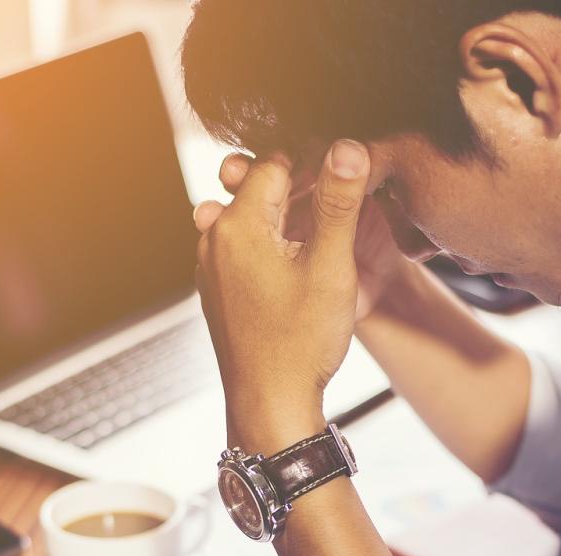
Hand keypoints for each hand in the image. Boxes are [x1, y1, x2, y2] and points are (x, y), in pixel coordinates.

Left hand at [202, 151, 409, 322]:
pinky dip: (272, 243)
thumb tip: (348, 146)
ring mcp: (212, 266)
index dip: (315, 162)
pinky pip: (245, 247)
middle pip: (260, 189)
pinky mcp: (219, 289)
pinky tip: (301, 259)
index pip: (276, 163)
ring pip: (253, 218)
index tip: (346, 172)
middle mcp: (214, 239)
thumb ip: (338, 202)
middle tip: (341, 196)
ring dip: (287, 216)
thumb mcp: (330, 266)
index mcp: (238, 225)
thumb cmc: (301, 341)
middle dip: (300, 186)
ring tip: (326, 228)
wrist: (270, 404)